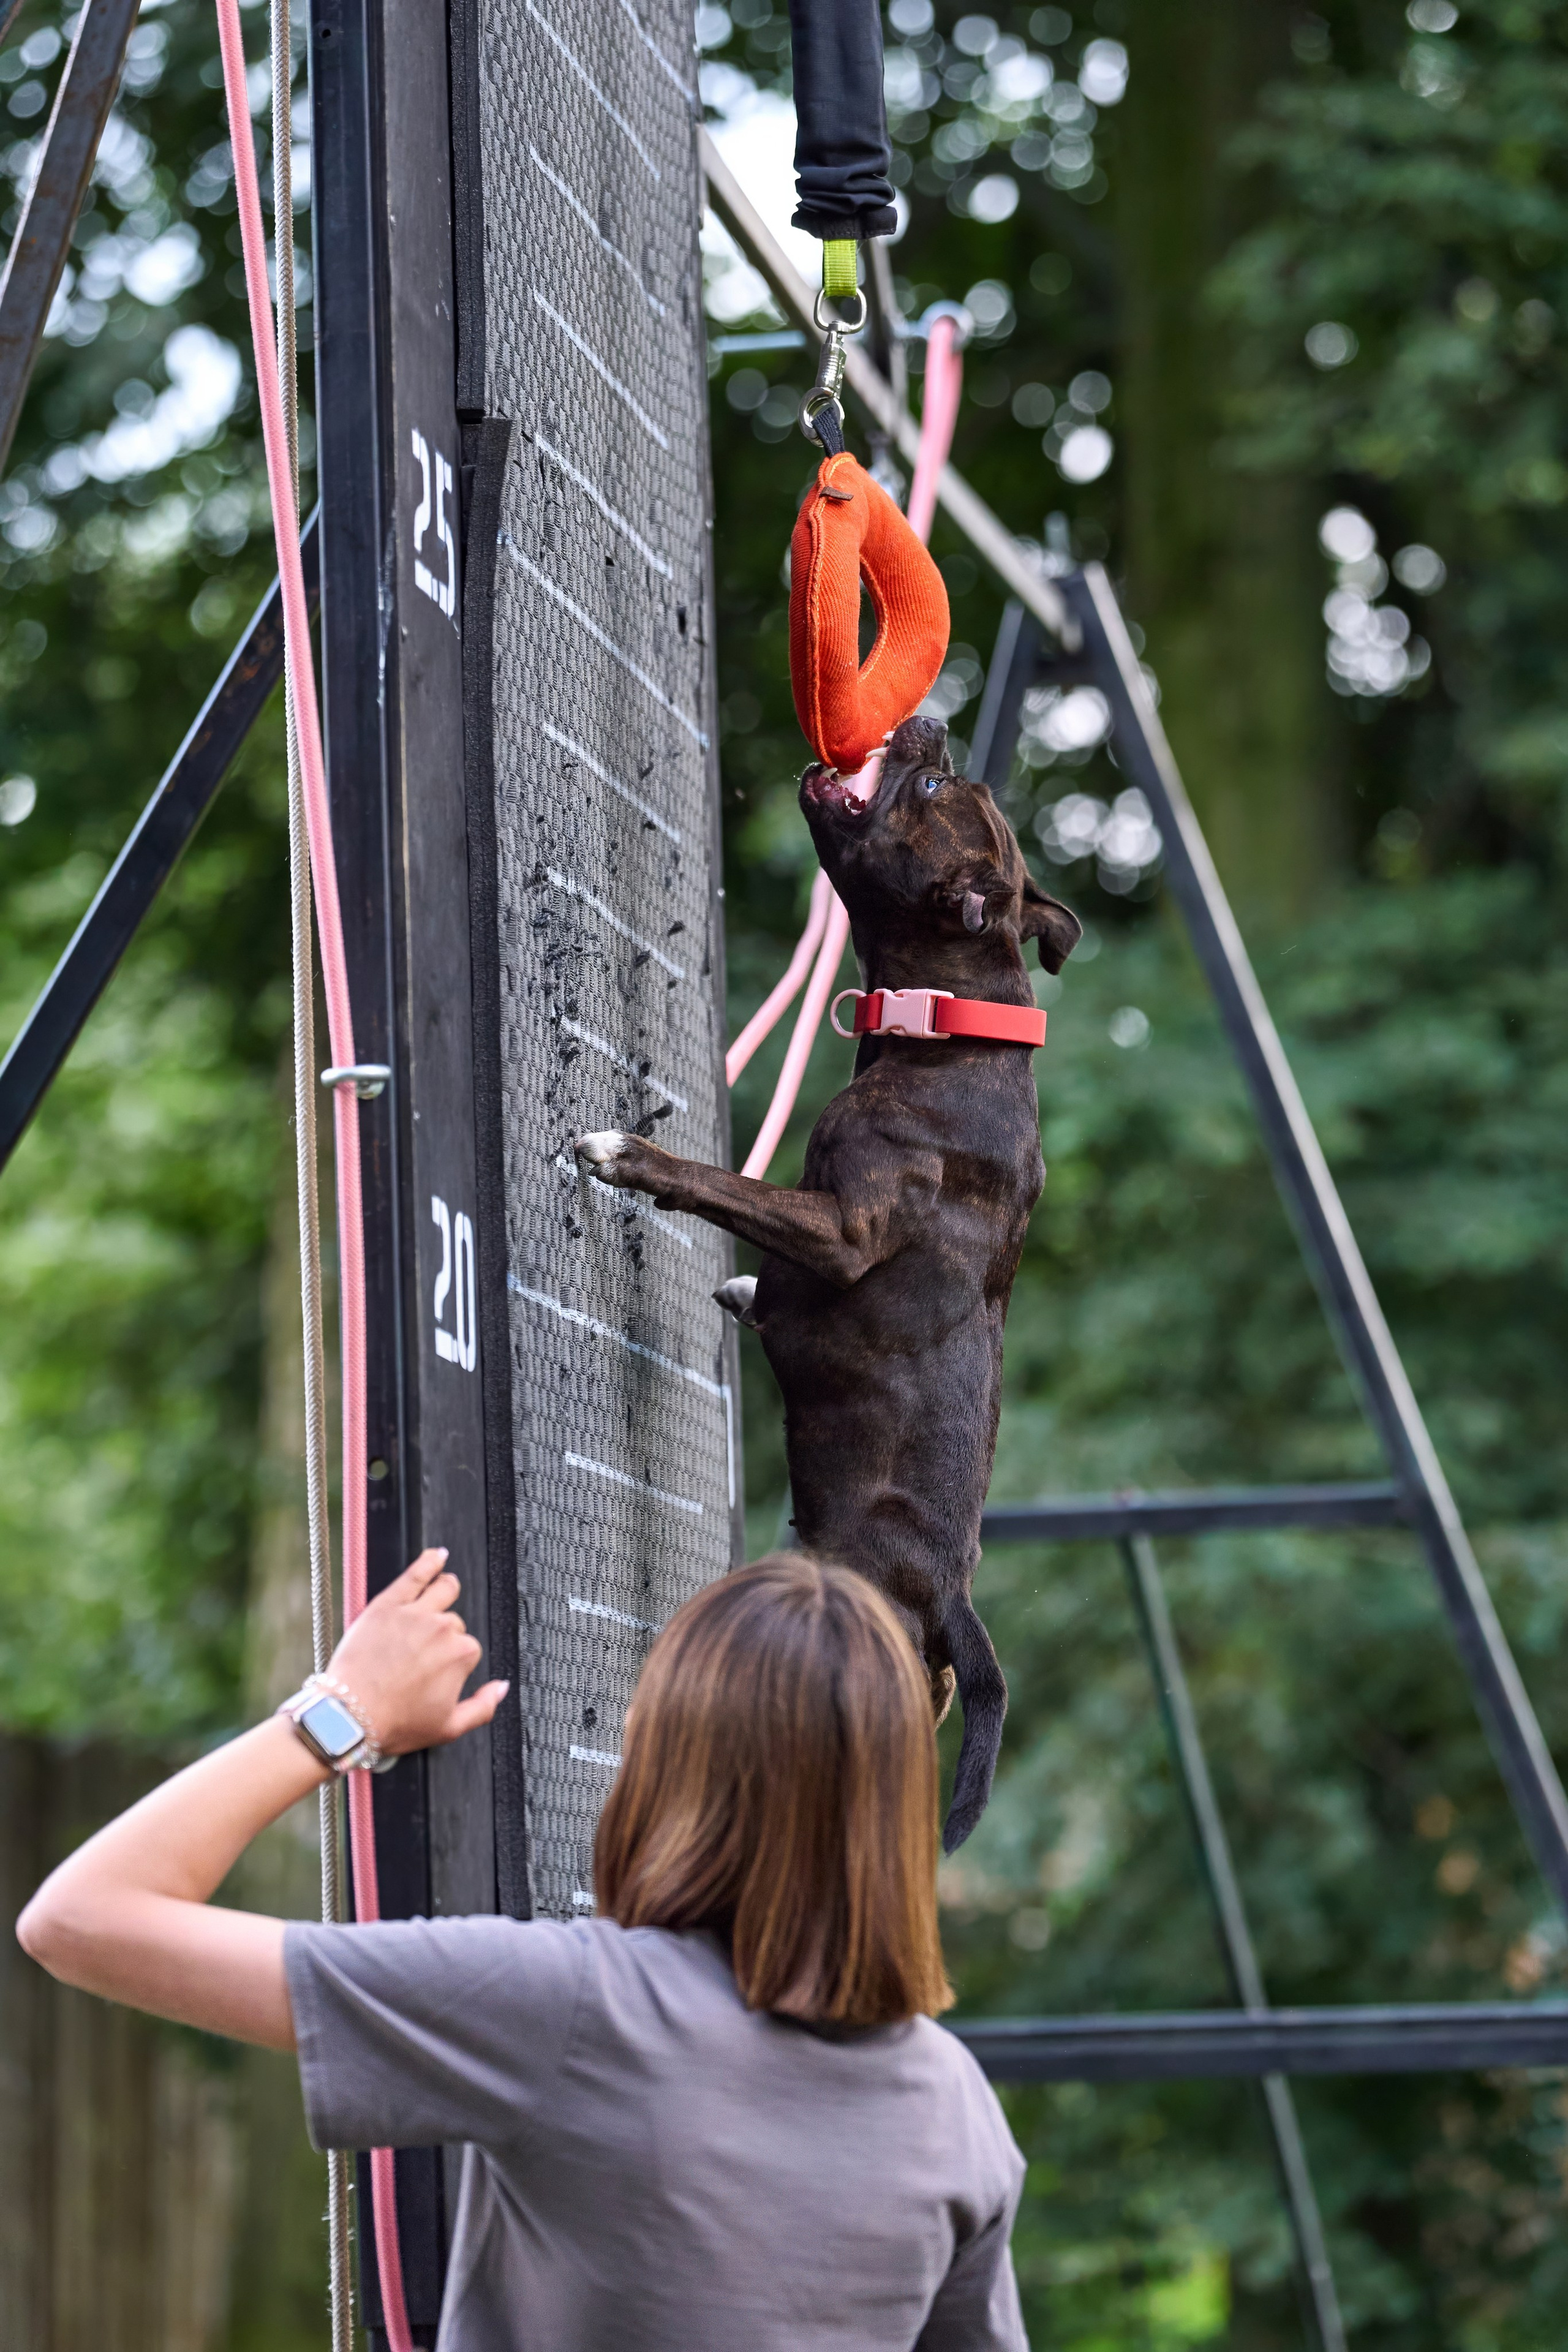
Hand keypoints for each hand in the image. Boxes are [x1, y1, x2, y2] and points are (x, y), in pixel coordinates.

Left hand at [324, 1549, 508, 1756]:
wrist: (349, 1716)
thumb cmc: (396, 1723)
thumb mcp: (448, 1728)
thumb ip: (483, 1707)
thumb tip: (502, 1687)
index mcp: (461, 1654)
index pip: (469, 1647)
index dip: (454, 1661)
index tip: (437, 1673)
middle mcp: (442, 1628)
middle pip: (453, 1622)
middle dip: (444, 1634)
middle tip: (424, 1654)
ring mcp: (414, 1613)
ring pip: (443, 1589)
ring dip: (448, 1588)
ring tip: (446, 1588)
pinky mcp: (387, 1604)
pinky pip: (415, 1574)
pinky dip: (430, 1561)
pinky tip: (438, 1555)